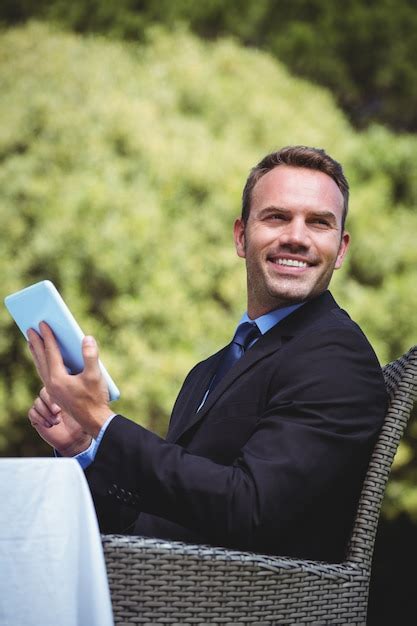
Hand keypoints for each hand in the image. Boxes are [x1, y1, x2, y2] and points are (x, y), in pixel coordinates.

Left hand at [27, 322, 112, 437]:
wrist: (95, 421)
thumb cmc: (95, 399)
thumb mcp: (96, 375)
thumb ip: (90, 355)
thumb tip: (86, 338)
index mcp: (58, 379)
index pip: (51, 353)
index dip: (47, 337)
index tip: (42, 324)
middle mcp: (51, 384)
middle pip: (41, 359)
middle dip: (36, 344)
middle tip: (30, 329)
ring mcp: (52, 390)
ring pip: (41, 367)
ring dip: (36, 354)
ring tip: (32, 342)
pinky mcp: (56, 394)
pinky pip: (45, 374)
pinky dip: (42, 363)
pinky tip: (45, 360)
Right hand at [28, 387, 91, 455]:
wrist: (76, 440)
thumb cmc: (82, 423)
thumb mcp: (85, 411)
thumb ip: (84, 401)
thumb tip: (90, 389)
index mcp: (63, 394)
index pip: (55, 384)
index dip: (56, 391)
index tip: (63, 402)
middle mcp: (52, 400)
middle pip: (43, 392)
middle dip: (49, 401)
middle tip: (58, 412)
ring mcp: (44, 409)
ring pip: (37, 402)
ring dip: (45, 412)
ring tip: (56, 422)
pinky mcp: (37, 419)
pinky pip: (32, 413)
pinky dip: (39, 418)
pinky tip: (49, 425)